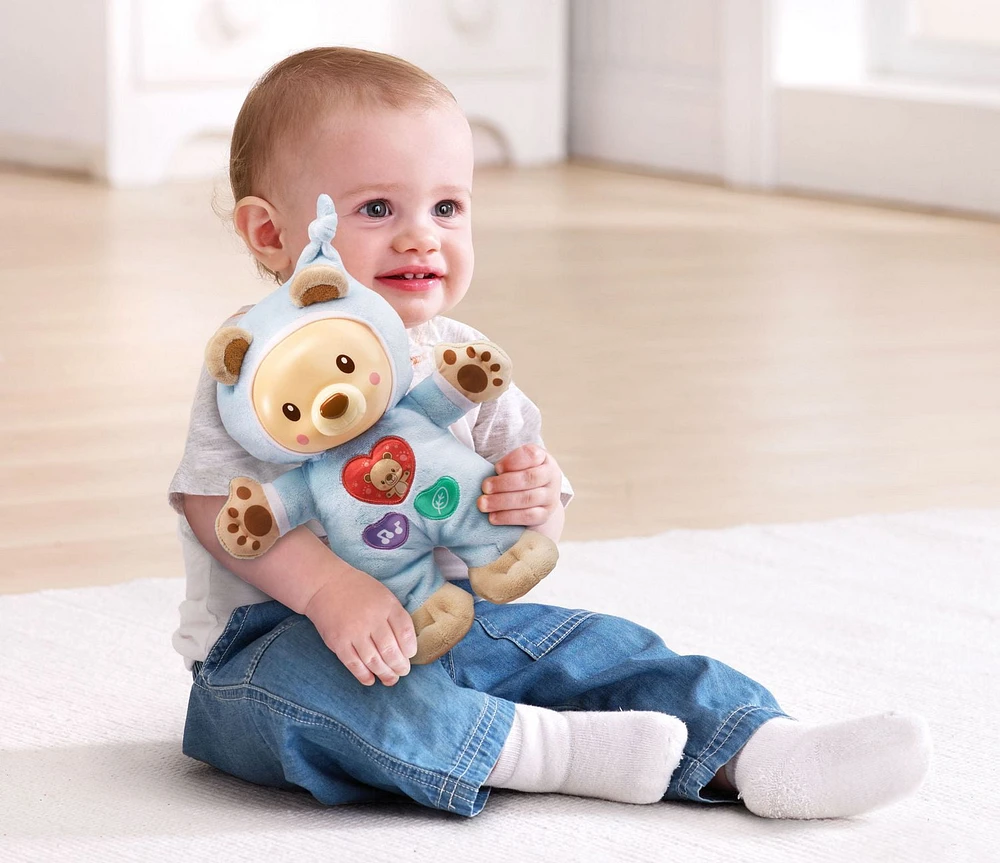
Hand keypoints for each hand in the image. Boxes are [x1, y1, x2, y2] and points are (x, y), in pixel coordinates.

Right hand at [304, 569, 416, 686]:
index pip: (405, 632)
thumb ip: (395, 616)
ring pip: (374, 661)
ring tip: (391, 679)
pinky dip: (364, 675)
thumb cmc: (359, 591)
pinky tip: (371, 680)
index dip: (410, 648)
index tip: (410, 655)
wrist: (326, 585)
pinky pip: (354, 664)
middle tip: (402, 671)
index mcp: (387, 606)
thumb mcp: (383, 596)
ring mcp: (354, 632)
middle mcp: (371, 619)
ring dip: (385, 674)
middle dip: (399, 666)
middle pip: (391, 650)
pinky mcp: (338, 642)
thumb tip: (406, 645)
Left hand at [478, 444, 562, 526]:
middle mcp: (551, 476)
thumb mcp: (515, 465)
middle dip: (503, 483)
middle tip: (484, 487)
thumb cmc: (518, 476)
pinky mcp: (545, 515)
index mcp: (543, 458)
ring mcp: (550, 497)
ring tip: (483, 503)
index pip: (532, 455)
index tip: (497, 468)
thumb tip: (489, 473)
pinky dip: (508, 517)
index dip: (513, 461)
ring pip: (528, 498)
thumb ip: (506, 465)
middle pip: (529, 478)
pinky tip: (493, 517)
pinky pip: (528, 516)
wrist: (536, 500)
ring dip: (502, 501)